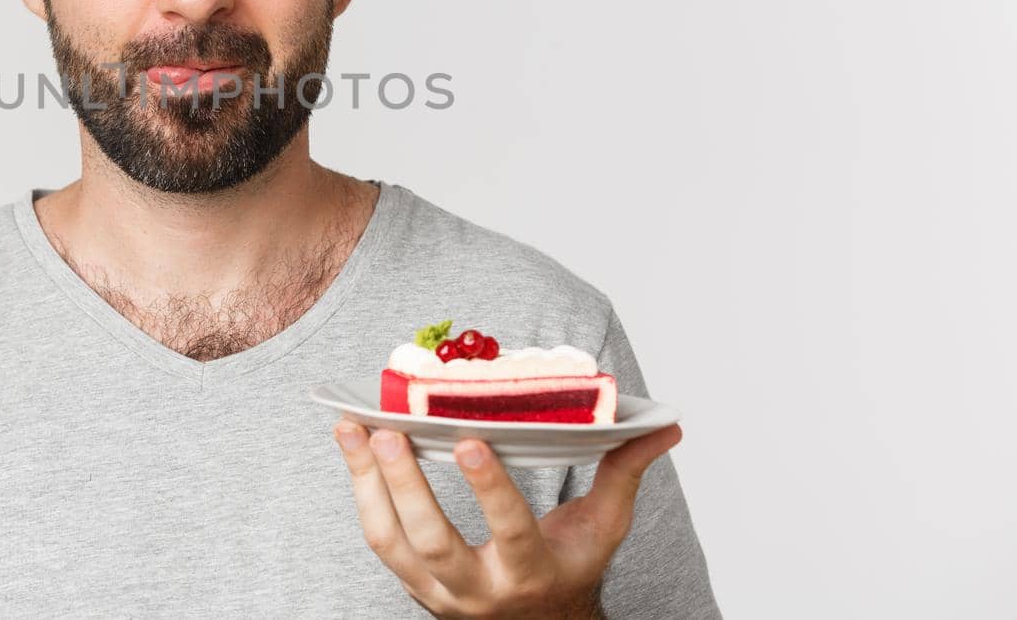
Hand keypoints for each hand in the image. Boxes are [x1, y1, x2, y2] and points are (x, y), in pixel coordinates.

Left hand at [332, 418, 682, 618]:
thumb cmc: (567, 566)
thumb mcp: (601, 528)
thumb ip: (624, 473)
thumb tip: (665, 426)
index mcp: (531, 575)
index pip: (511, 533)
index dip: (489, 489)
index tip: (468, 440)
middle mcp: (479, 591)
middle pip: (435, 543)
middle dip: (407, 486)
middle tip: (388, 431)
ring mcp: (437, 592)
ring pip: (391, 542)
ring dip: (366, 483)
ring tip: (351, 428)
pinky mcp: (409, 582)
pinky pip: (377, 538)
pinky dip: (360, 490)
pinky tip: (351, 446)